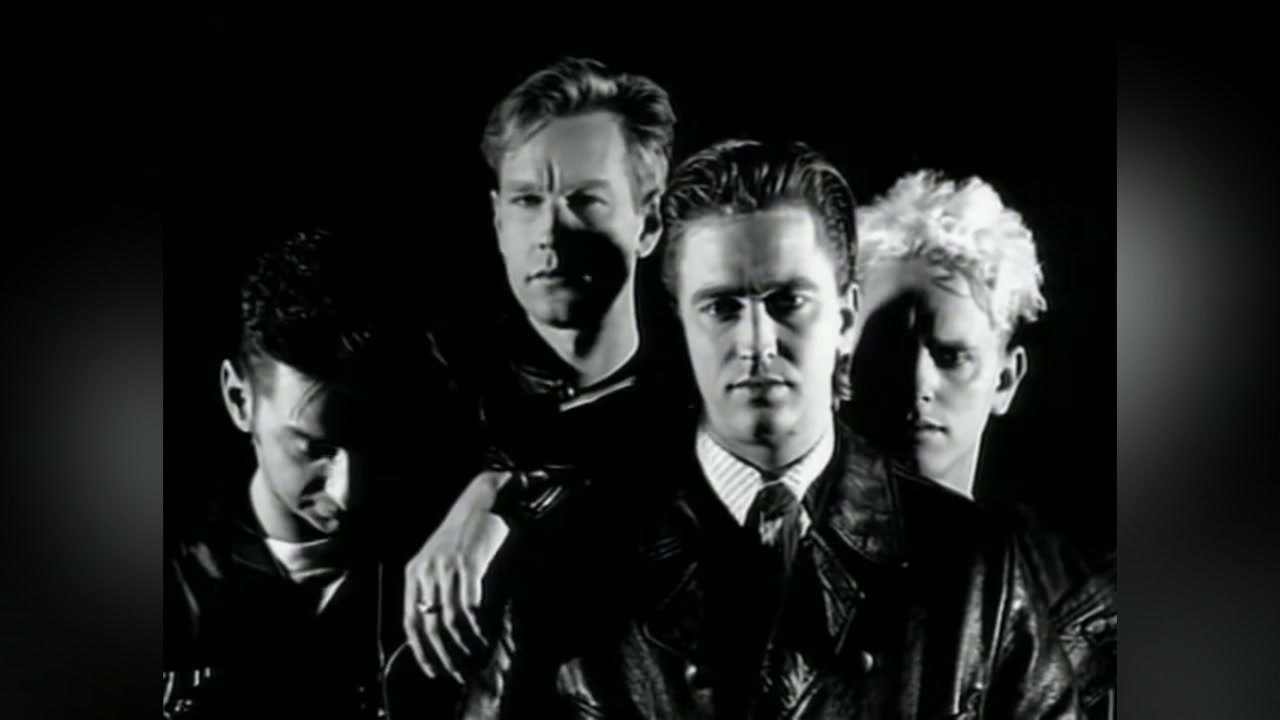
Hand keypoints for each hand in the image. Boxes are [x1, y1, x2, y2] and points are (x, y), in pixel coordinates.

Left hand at [403, 470, 511, 682]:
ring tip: (475, 658)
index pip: (410, 622)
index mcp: (413, 573)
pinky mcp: (465, 563)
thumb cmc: (466, 533)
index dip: (421, 651)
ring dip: (462, 645)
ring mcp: (444, 567)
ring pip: (449, 619)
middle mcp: (424, 572)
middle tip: (459, 673)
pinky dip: (476, 627)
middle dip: (444, 654)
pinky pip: (468, 605)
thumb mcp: (440, 559)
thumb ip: (436, 587)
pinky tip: (484, 637)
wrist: (483, 501)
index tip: (435, 671)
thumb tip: (442, 627)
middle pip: (429, 625)